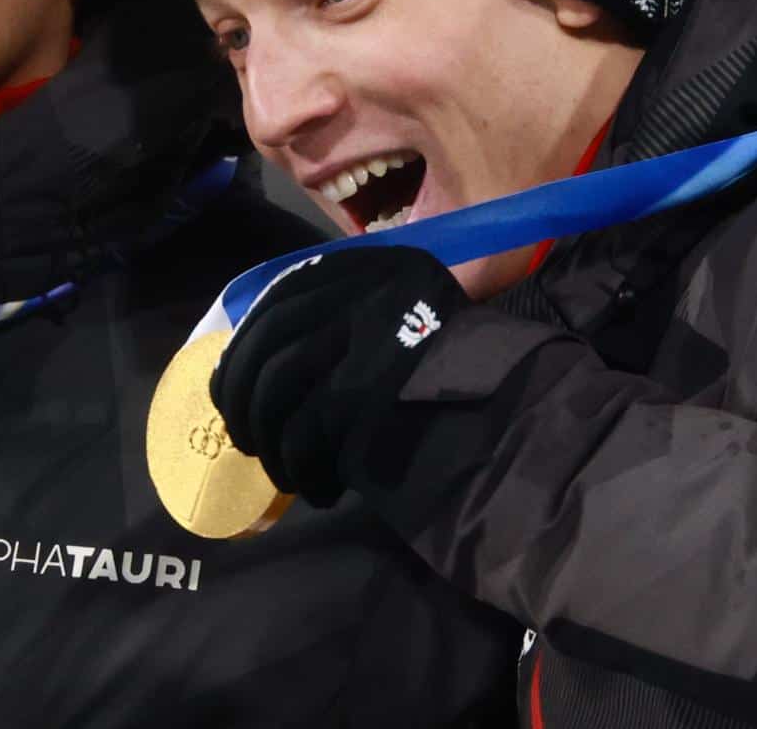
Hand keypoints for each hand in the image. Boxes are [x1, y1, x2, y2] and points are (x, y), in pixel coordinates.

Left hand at [209, 246, 468, 506]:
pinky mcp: (372, 385)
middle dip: (246, 400)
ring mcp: (373, 332)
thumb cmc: (452, 394)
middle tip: (248, 442)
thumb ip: (328, 334)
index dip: (244, 350)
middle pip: (272, 342)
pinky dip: (302, 464)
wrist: (524, 428)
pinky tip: (320, 488)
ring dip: (272, 440)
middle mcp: (372, 286)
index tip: (231, 392)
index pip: (281, 300)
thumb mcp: (392, 335)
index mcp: (376, 267)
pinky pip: (307, 428)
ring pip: (280, 385)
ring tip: (288, 473)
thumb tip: (232, 368)